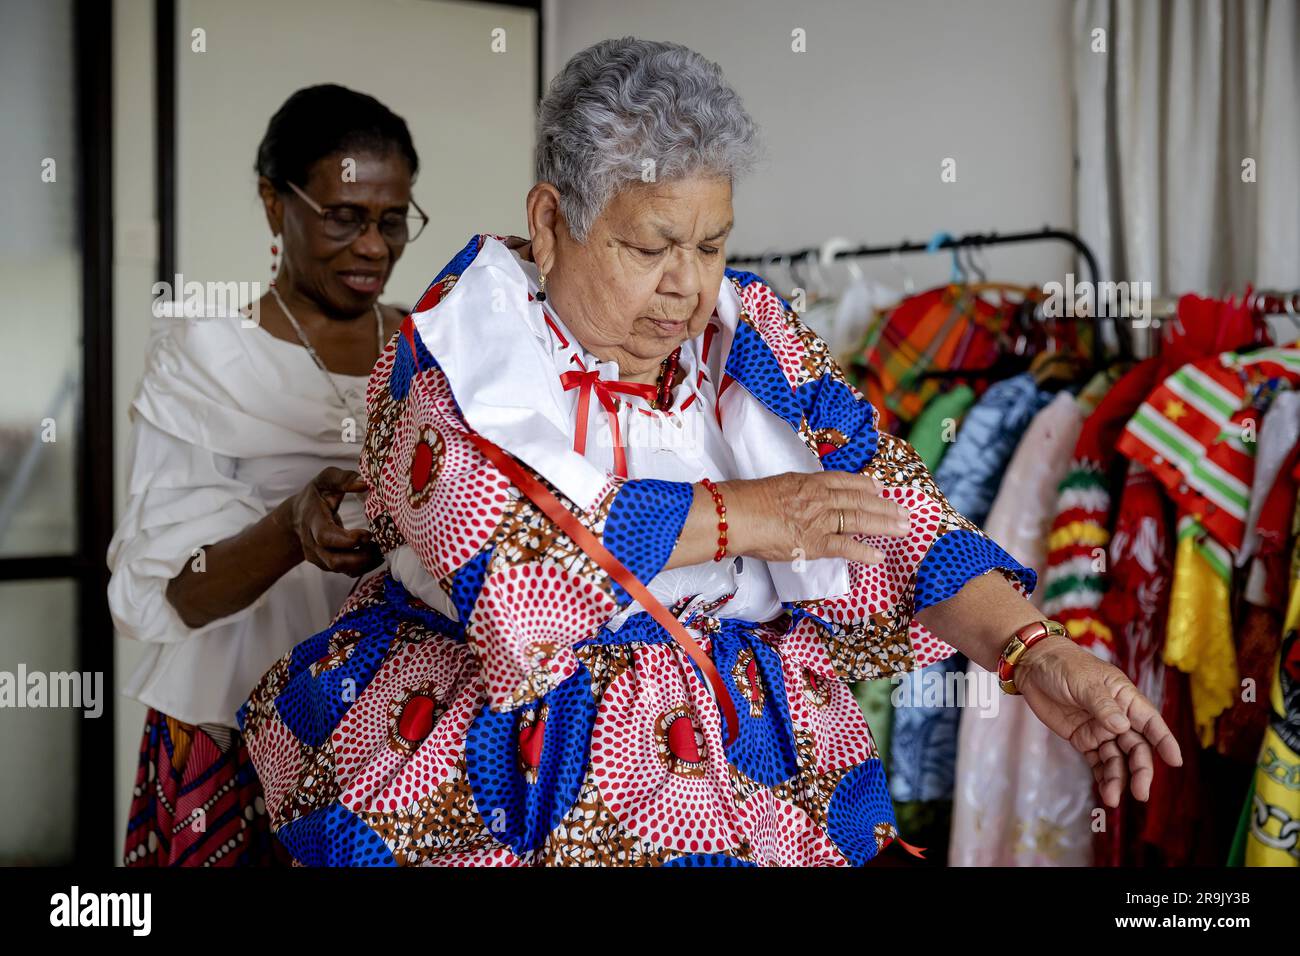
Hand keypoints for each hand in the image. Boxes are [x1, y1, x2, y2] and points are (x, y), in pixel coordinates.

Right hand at [278, 467, 381, 575]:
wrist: (298, 516)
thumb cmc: (316, 496)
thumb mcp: (325, 480)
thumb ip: (342, 479)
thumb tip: (365, 483)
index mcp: (313, 521)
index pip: (326, 537)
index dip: (347, 540)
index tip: (367, 534)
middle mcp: (313, 543)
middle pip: (334, 561)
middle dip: (360, 557)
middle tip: (379, 545)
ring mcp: (320, 556)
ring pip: (342, 569)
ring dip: (365, 563)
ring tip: (381, 549)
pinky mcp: (328, 564)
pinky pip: (347, 572)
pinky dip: (364, 567)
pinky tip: (376, 555)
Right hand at [722, 470, 911, 564]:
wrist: (737, 514)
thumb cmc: (746, 500)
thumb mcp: (775, 485)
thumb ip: (792, 492)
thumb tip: (795, 502)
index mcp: (808, 481)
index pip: (844, 481)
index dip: (864, 485)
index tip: (878, 488)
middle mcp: (820, 498)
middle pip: (859, 500)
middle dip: (885, 507)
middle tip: (904, 512)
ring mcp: (819, 519)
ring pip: (860, 519)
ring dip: (884, 524)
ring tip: (903, 528)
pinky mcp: (814, 542)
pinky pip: (845, 546)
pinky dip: (863, 551)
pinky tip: (878, 555)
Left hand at [1014, 635, 1183, 806]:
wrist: (1033, 665)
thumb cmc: (1064, 665)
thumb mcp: (1085, 682)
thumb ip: (1103, 705)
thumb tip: (1122, 727)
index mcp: (1125, 698)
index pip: (1151, 722)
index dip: (1165, 741)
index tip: (1175, 761)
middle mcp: (1118, 717)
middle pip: (1136, 747)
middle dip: (1140, 770)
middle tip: (1140, 793)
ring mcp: (1100, 730)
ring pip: (1117, 759)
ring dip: (1118, 778)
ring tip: (1111, 797)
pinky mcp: (1083, 739)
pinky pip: (1097, 761)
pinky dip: (1102, 776)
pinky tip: (1105, 791)